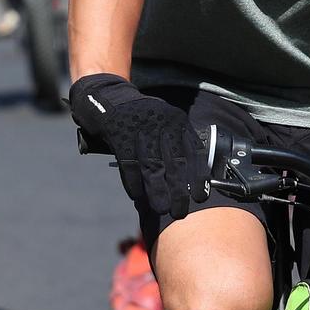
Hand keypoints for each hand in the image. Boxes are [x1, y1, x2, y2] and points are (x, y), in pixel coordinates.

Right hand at [69, 73, 202, 218]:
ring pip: (153, 166)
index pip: (194, 151)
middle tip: (181, 211)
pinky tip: (137, 196)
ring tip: (162, 209)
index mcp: (177, 121)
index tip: (200, 197)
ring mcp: (141, 129)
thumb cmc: (141, 119)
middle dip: (179, 190)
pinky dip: (134, 182)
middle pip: (175, 162)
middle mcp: (162, 124)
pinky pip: (129, 164)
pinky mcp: (120, 135)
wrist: (108, 98)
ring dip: (158, 191)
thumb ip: (176, 146)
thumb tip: (188, 182)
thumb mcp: (164, 123)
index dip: (198, 177)